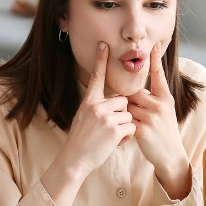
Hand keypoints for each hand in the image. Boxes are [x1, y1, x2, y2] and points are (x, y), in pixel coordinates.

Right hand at [59, 42, 135, 178]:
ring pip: (128, 115)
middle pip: (122, 101)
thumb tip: (113, 102)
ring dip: (124, 127)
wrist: (74, 160)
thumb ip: (96, 107)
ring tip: (110, 137)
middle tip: (110, 128)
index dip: (100, 61)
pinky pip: (131, 127)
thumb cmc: (80, 141)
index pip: (96, 77)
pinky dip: (126, 137)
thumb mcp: (82, 118)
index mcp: (88, 102)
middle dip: (122, 114)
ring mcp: (105, 117)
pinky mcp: (114, 130)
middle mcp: (96, 106)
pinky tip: (114, 143)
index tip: (104, 45)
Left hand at [127, 43, 190, 197]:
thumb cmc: (164, 132)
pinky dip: (123, 127)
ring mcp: (152, 116)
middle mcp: (160, 104)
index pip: (159, 75)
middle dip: (128, 102)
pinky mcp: (143, 129)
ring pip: (127, 106)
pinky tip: (126, 136)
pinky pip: (125, 121)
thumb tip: (136, 88)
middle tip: (132, 115)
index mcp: (166, 98)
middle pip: (133, 92)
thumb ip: (153, 98)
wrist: (170, 155)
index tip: (154, 44)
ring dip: (124, 115)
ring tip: (131, 126)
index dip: (156, 59)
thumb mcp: (165, 111)